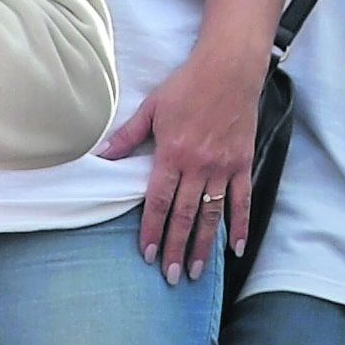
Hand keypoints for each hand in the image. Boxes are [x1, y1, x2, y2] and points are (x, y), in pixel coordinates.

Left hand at [97, 33, 268, 280]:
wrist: (230, 68)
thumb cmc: (188, 85)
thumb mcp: (152, 107)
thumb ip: (128, 136)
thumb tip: (102, 156)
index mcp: (173, 154)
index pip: (159, 202)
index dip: (152, 230)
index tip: (148, 254)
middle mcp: (199, 166)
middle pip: (185, 216)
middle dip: (177, 248)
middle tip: (172, 277)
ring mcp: (223, 167)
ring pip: (212, 215)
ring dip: (204, 246)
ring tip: (198, 272)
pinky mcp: (242, 163)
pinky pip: (241, 201)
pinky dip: (240, 225)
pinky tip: (236, 248)